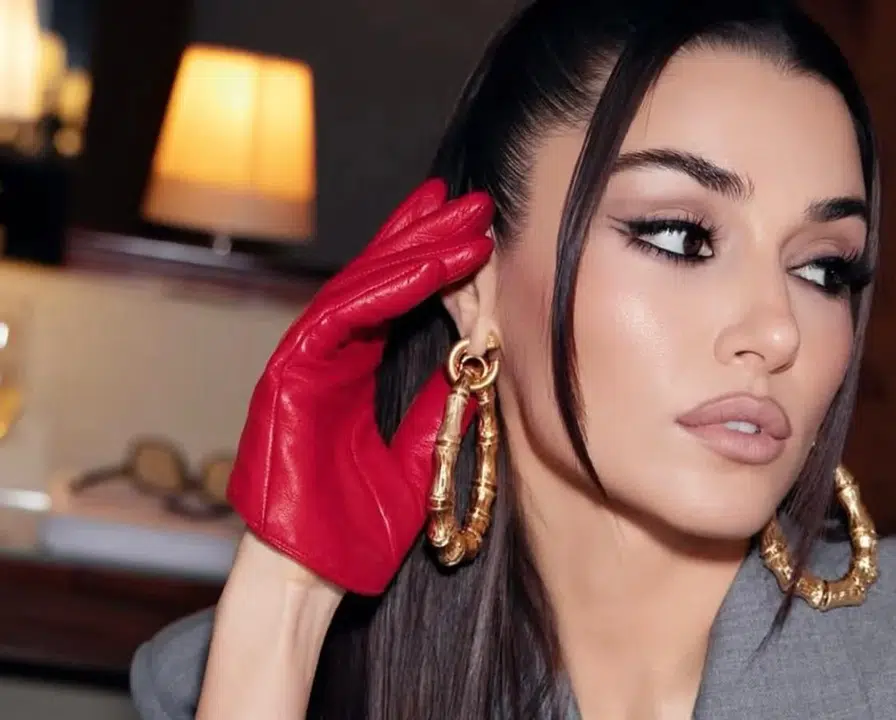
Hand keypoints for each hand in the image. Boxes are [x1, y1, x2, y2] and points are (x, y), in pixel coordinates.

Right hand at [226, 179, 492, 594]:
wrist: (311, 576)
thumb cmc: (356, 524)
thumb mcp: (418, 452)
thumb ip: (440, 402)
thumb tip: (479, 360)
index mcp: (353, 369)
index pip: (397, 300)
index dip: (432, 258)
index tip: (475, 229)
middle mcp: (327, 356)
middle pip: (380, 280)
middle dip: (426, 235)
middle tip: (472, 199)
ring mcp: (304, 362)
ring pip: (360, 286)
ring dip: (411, 248)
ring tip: (458, 218)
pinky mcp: (286, 376)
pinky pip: (338, 318)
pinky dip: (383, 289)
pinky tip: (424, 264)